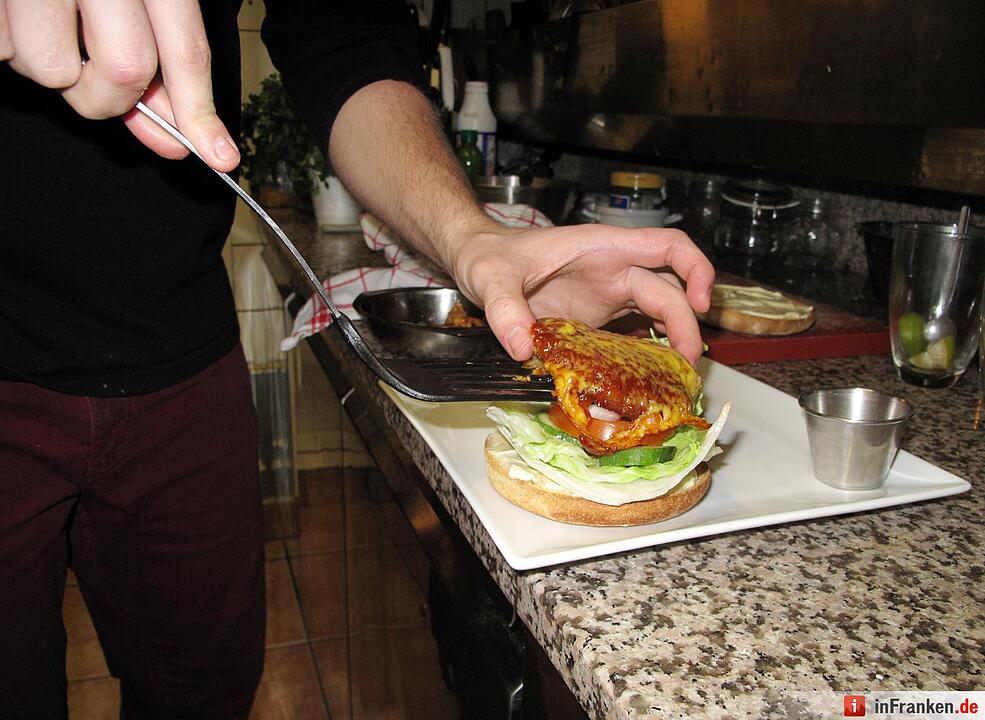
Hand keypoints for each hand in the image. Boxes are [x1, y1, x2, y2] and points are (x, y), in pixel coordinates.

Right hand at [0, 0, 237, 170]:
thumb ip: (156, 60)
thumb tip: (174, 135)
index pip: (185, 51)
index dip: (200, 112)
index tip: (219, 156)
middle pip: (125, 71)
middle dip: (114, 100)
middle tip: (100, 88)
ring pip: (53, 70)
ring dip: (51, 70)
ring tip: (47, 28)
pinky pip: (2, 49)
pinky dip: (9, 47)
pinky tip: (18, 16)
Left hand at [452, 224, 713, 365]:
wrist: (477, 263)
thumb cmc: (488, 256)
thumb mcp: (490, 277)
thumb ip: (505, 309)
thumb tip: (525, 349)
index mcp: (602, 248)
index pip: (667, 246)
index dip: (695, 269)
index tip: (702, 302)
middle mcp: (613, 271)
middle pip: (669, 293)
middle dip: (685, 327)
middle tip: (684, 368)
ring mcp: (607, 297)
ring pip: (657, 317)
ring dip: (670, 346)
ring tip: (671, 383)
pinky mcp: (596, 322)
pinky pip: (631, 338)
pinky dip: (642, 359)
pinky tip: (641, 385)